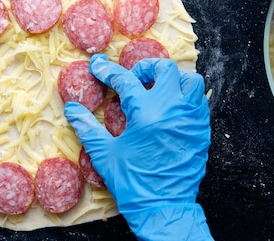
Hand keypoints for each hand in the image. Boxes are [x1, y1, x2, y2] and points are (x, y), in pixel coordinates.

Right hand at [64, 54, 212, 240]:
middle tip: (132, 77)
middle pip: (165, 69)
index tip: (98, 66)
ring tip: (156, 89)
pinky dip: (185, 96)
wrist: (163, 208)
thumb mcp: (105, 154)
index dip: (108, 70)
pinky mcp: (202, 130)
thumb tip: (72, 109)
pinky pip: (199, 101)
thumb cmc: (132, 182)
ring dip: (172, 79)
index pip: (126, 80)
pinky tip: (169, 107)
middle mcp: (172, 109)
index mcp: (146, 113)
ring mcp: (191, 118)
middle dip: (146, 67)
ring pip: (190, 81)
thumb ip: (88, 127)